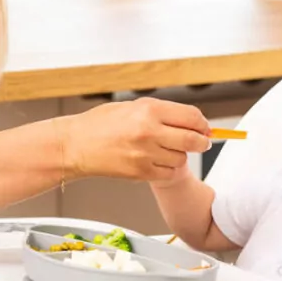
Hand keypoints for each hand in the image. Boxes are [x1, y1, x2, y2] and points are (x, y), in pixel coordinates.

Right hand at [61, 97, 210, 182]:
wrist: (75, 145)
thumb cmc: (100, 124)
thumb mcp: (132, 107)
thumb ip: (162, 112)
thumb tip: (191, 120)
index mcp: (149, 110)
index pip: (192, 116)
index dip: (203, 124)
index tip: (205, 128)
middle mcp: (149, 131)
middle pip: (193, 140)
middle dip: (202, 142)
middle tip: (202, 142)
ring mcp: (145, 154)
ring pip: (181, 158)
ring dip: (180, 155)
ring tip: (165, 149)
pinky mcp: (141, 172)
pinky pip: (168, 173)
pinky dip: (168, 169)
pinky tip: (156, 161)